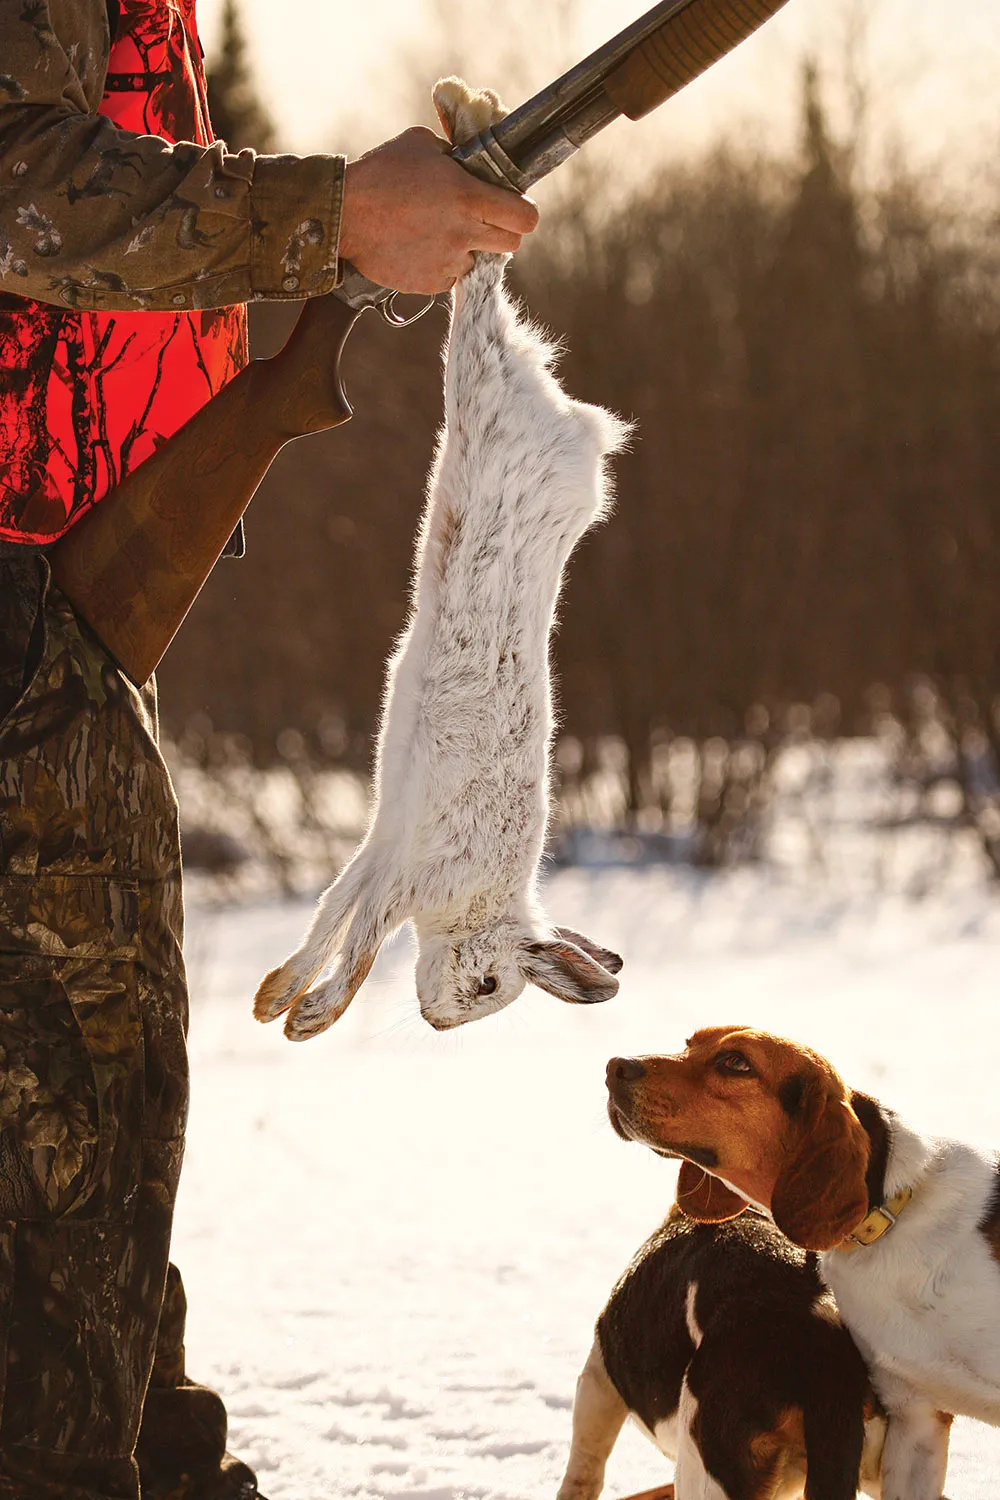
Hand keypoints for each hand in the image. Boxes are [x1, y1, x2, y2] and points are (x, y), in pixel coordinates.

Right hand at [338, 127, 538, 293]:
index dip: (524, 212)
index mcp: (468, 196)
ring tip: (439, 232)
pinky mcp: (430, 282)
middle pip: (511, 244)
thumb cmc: (380, 172)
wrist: (343, 214)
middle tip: (482, 221)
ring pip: (478, 261)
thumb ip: (456, 155)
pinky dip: (441, 265)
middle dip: (502, 231)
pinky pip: (450, 276)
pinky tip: (420, 246)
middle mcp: (463, 233)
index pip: (525, 217)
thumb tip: (473, 162)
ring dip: (468, 249)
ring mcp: (447, 262)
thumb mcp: (423, 145)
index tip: (514, 208)